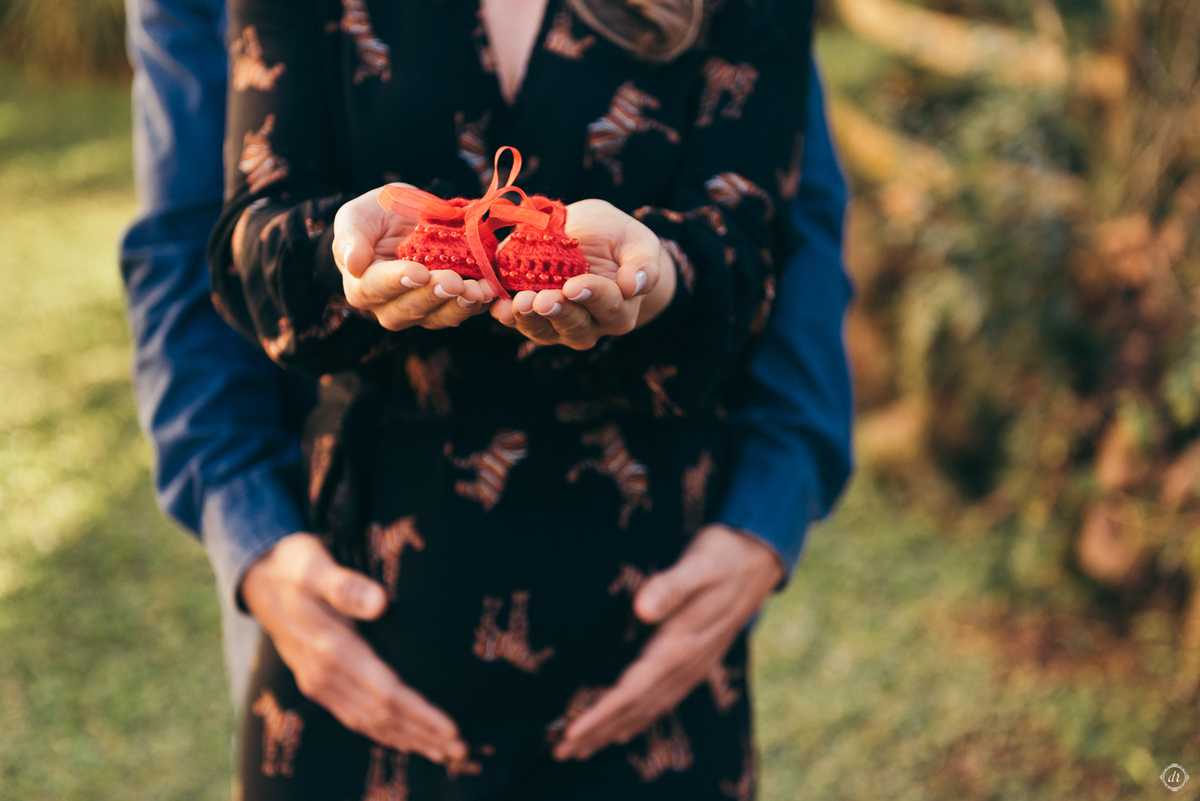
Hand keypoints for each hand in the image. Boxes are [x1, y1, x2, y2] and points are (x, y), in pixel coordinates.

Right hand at [241, 533, 467, 763]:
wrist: (258, 576)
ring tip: (443, 752)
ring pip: (368, 722)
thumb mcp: (315, 566)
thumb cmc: (295, 565)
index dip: (420, 713)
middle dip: (423, 734)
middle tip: (461, 749)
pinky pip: (353, 717)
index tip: (452, 726)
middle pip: (382, 716)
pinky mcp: (317, 682)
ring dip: (407, 739)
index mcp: (331, 649)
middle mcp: (324, 674)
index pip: (385, 693)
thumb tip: (379, 603)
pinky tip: (403, 739)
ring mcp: (318, 682)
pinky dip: (381, 733)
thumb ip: (345, 585)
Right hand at [332, 186, 495, 329]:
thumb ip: (352, 238)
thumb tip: (353, 263)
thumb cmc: (376, 218)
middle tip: (454, 282)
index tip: (418, 273)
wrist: (405, 220)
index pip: (377, 287)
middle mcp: (389, 306)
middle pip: (411, 308)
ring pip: (439, 316)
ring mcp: (421, 311)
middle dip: (435, 296)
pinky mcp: (446, 307)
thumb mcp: (358, 216)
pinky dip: (479, 303)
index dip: (398, 282)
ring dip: (460, 305)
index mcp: (362, 285)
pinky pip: (462, 311)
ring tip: (479, 291)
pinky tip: (491, 291)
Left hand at [490, 199, 676, 349]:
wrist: (586, 235)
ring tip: (517, 304)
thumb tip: (635, 285)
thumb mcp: (636, 242)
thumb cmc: (617, 239)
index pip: (608, 306)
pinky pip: (518, 321)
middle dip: (557, 312)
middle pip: (574, 326)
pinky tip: (497, 306)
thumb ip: (643, 264)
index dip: (592, 296)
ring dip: (529, 319)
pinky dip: (506, 314)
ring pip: (544, 331)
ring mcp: (557, 323)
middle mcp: (589, 324)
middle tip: (543, 300)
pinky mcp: (530, 314)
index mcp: (619, 308)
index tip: (576, 285)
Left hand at [552, 524, 783, 760]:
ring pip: (650, 708)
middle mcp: (688, 663)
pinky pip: (664, 699)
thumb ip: (671, 587)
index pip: (634, 689)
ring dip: (615, 729)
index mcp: (682, 644)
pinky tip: (626, 727)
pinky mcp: (697, 660)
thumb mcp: (697, 563)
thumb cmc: (721, 555)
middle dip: (600, 731)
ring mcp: (695, 665)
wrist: (760, 557)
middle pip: (637, 708)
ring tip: (583, 748)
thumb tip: (642, 609)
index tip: (573, 732)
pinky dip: (640, 718)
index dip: (602, 713)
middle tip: (563, 751)